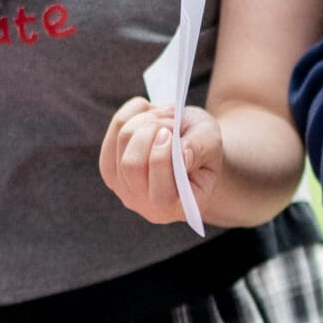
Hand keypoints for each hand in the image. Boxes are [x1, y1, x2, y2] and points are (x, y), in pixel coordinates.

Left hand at [99, 96, 221, 224]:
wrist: (188, 144)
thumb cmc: (202, 147)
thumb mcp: (213, 143)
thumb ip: (201, 148)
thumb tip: (182, 155)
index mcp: (179, 208)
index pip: (160, 194)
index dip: (163, 155)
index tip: (173, 131)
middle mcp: (147, 206)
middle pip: (133, 164)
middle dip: (152, 130)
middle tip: (172, 122)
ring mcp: (123, 189)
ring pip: (122, 141)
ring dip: (145, 119)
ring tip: (165, 119)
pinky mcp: (109, 168)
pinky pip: (112, 132)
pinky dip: (130, 114)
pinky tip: (148, 114)